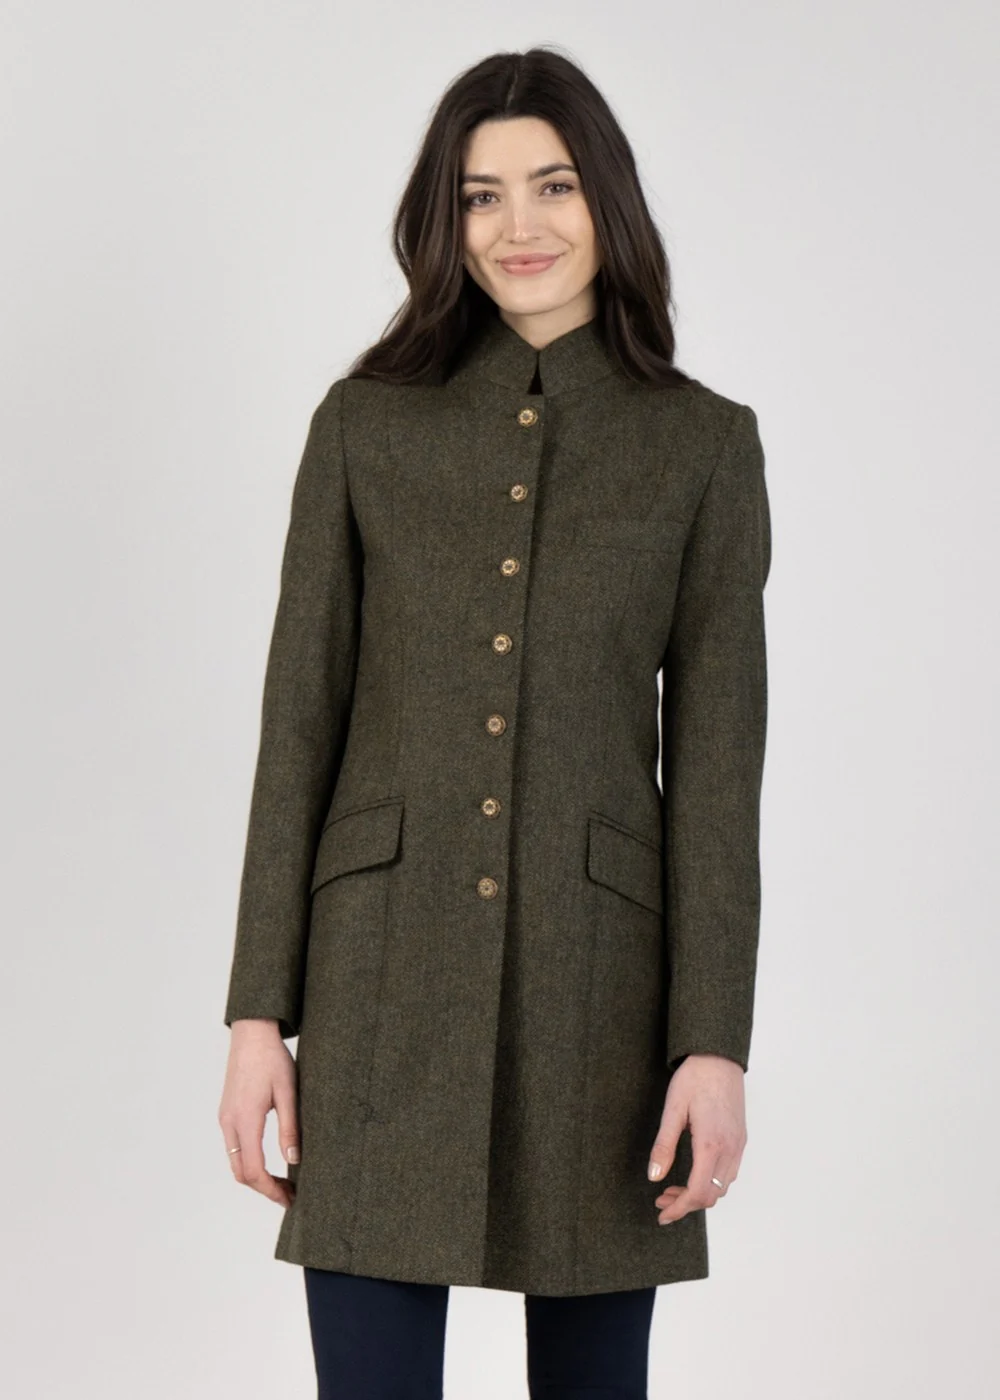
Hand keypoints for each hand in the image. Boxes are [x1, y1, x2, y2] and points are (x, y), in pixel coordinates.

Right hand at [218, 1019, 299, 1207]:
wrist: (251, 1033)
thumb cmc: (272, 1059)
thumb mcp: (288, 1093)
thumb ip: (290, 1129)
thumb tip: (294, 1162)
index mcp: (245, 1119)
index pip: (254, 1171)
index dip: (271, 1190)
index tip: (290, 1199)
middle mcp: (230, 1123)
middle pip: (241, 1173)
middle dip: (264, 1189)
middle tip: (290, 1195)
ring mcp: (225, 1118)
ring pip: (236, 1162)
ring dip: (256, 1177)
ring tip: (283, 1182)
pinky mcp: (227, 1112)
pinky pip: (234, 1148)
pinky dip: (250, 1162)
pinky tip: (269, 1161)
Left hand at [647, 1054, 746, 1223]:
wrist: (719, 1056)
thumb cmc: (695, 1078)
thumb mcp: (672, 1109)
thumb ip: (664, 1145)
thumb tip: (653, 1177)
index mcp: (711, 1143)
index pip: (699, 1192)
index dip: (680, 1209)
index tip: (662, 1214)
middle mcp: (730, 1148)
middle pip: (712, 1195)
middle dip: (686, 1204)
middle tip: (661, 1200)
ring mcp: (738, 1144)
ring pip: (723, 1187)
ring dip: (699, 1194)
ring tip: (672, 1188)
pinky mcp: (740, 1138)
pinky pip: (729, 1173)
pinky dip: (711, 1182)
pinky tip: (693, 1174)